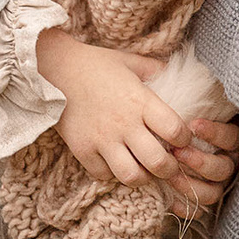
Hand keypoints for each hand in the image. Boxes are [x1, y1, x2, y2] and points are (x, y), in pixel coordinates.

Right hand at [36, 28, 190, 189]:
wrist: (53, 69)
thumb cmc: (96, 64)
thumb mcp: (131, 61)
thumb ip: (157, 71)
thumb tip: (183, 77)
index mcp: (140, 100)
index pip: (175, 129)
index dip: (185, 138)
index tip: (182, 137)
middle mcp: (123, 123)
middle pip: (158, 162)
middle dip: (170, 168)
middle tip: (169, 164)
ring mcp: (101, 139)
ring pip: (132, 176)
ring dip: (143, 177)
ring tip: (144, 169)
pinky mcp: (82, 150)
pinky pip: (104, 175)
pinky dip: (113, 174)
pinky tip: (116, 163)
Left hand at [159, 117, 238, 217]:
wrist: (169, 145)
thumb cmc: (181, 125)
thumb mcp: (191, 112)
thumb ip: (192, 109)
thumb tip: (182, 105)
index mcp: (232, 141)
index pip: (231, 138)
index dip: (214, 133)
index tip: (192, 125)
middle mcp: (229, 164)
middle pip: (223, 168)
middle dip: (199, 161)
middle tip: (177, 152)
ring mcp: (218, 185)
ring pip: (213, 192)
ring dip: (191, 185)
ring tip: (171, 175)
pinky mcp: (203, 202)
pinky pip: (199, 211)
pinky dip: (185, 207)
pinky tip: (171, 201)